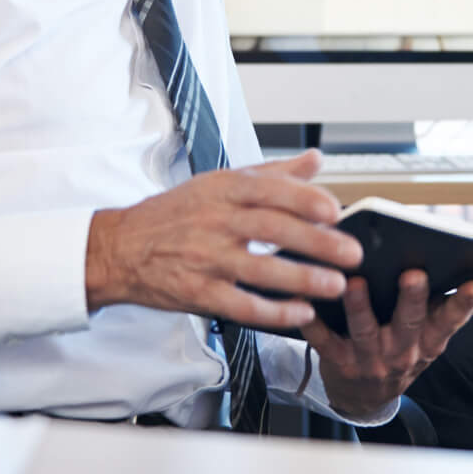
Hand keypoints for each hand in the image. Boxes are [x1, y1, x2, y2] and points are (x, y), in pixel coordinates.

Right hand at [85, 150, 360, 331]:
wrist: (120, 247)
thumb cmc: (174, 214)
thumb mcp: (219, 183)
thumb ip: (272, 173)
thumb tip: (316, 160)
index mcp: (223, 190)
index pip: (271, 190)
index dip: (306, 199)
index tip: (336, 210)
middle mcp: (216, 221)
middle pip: (273, 229)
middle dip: (317, 242)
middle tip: (352, 253)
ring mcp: (205, 259)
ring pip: (261, 269)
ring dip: (302, 279)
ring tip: (335, 285)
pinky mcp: (198, 292)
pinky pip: (242, 305)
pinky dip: (274, 311)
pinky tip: (301, 313)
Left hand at [300, 265, 472, 420]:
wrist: (366, 396)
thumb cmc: (408, 349)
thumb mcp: (443, 329)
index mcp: (431, 338)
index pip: (453, 318)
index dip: (466, 301)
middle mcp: (404, 349)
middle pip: (410, 322)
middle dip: (414, 300)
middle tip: (414, 275)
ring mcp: (371, 357)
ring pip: (366, 330)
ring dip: (361, 306)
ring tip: (356, 282)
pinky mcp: (339, 360)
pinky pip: (325, 341)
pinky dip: (316, 325)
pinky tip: (308, 304)